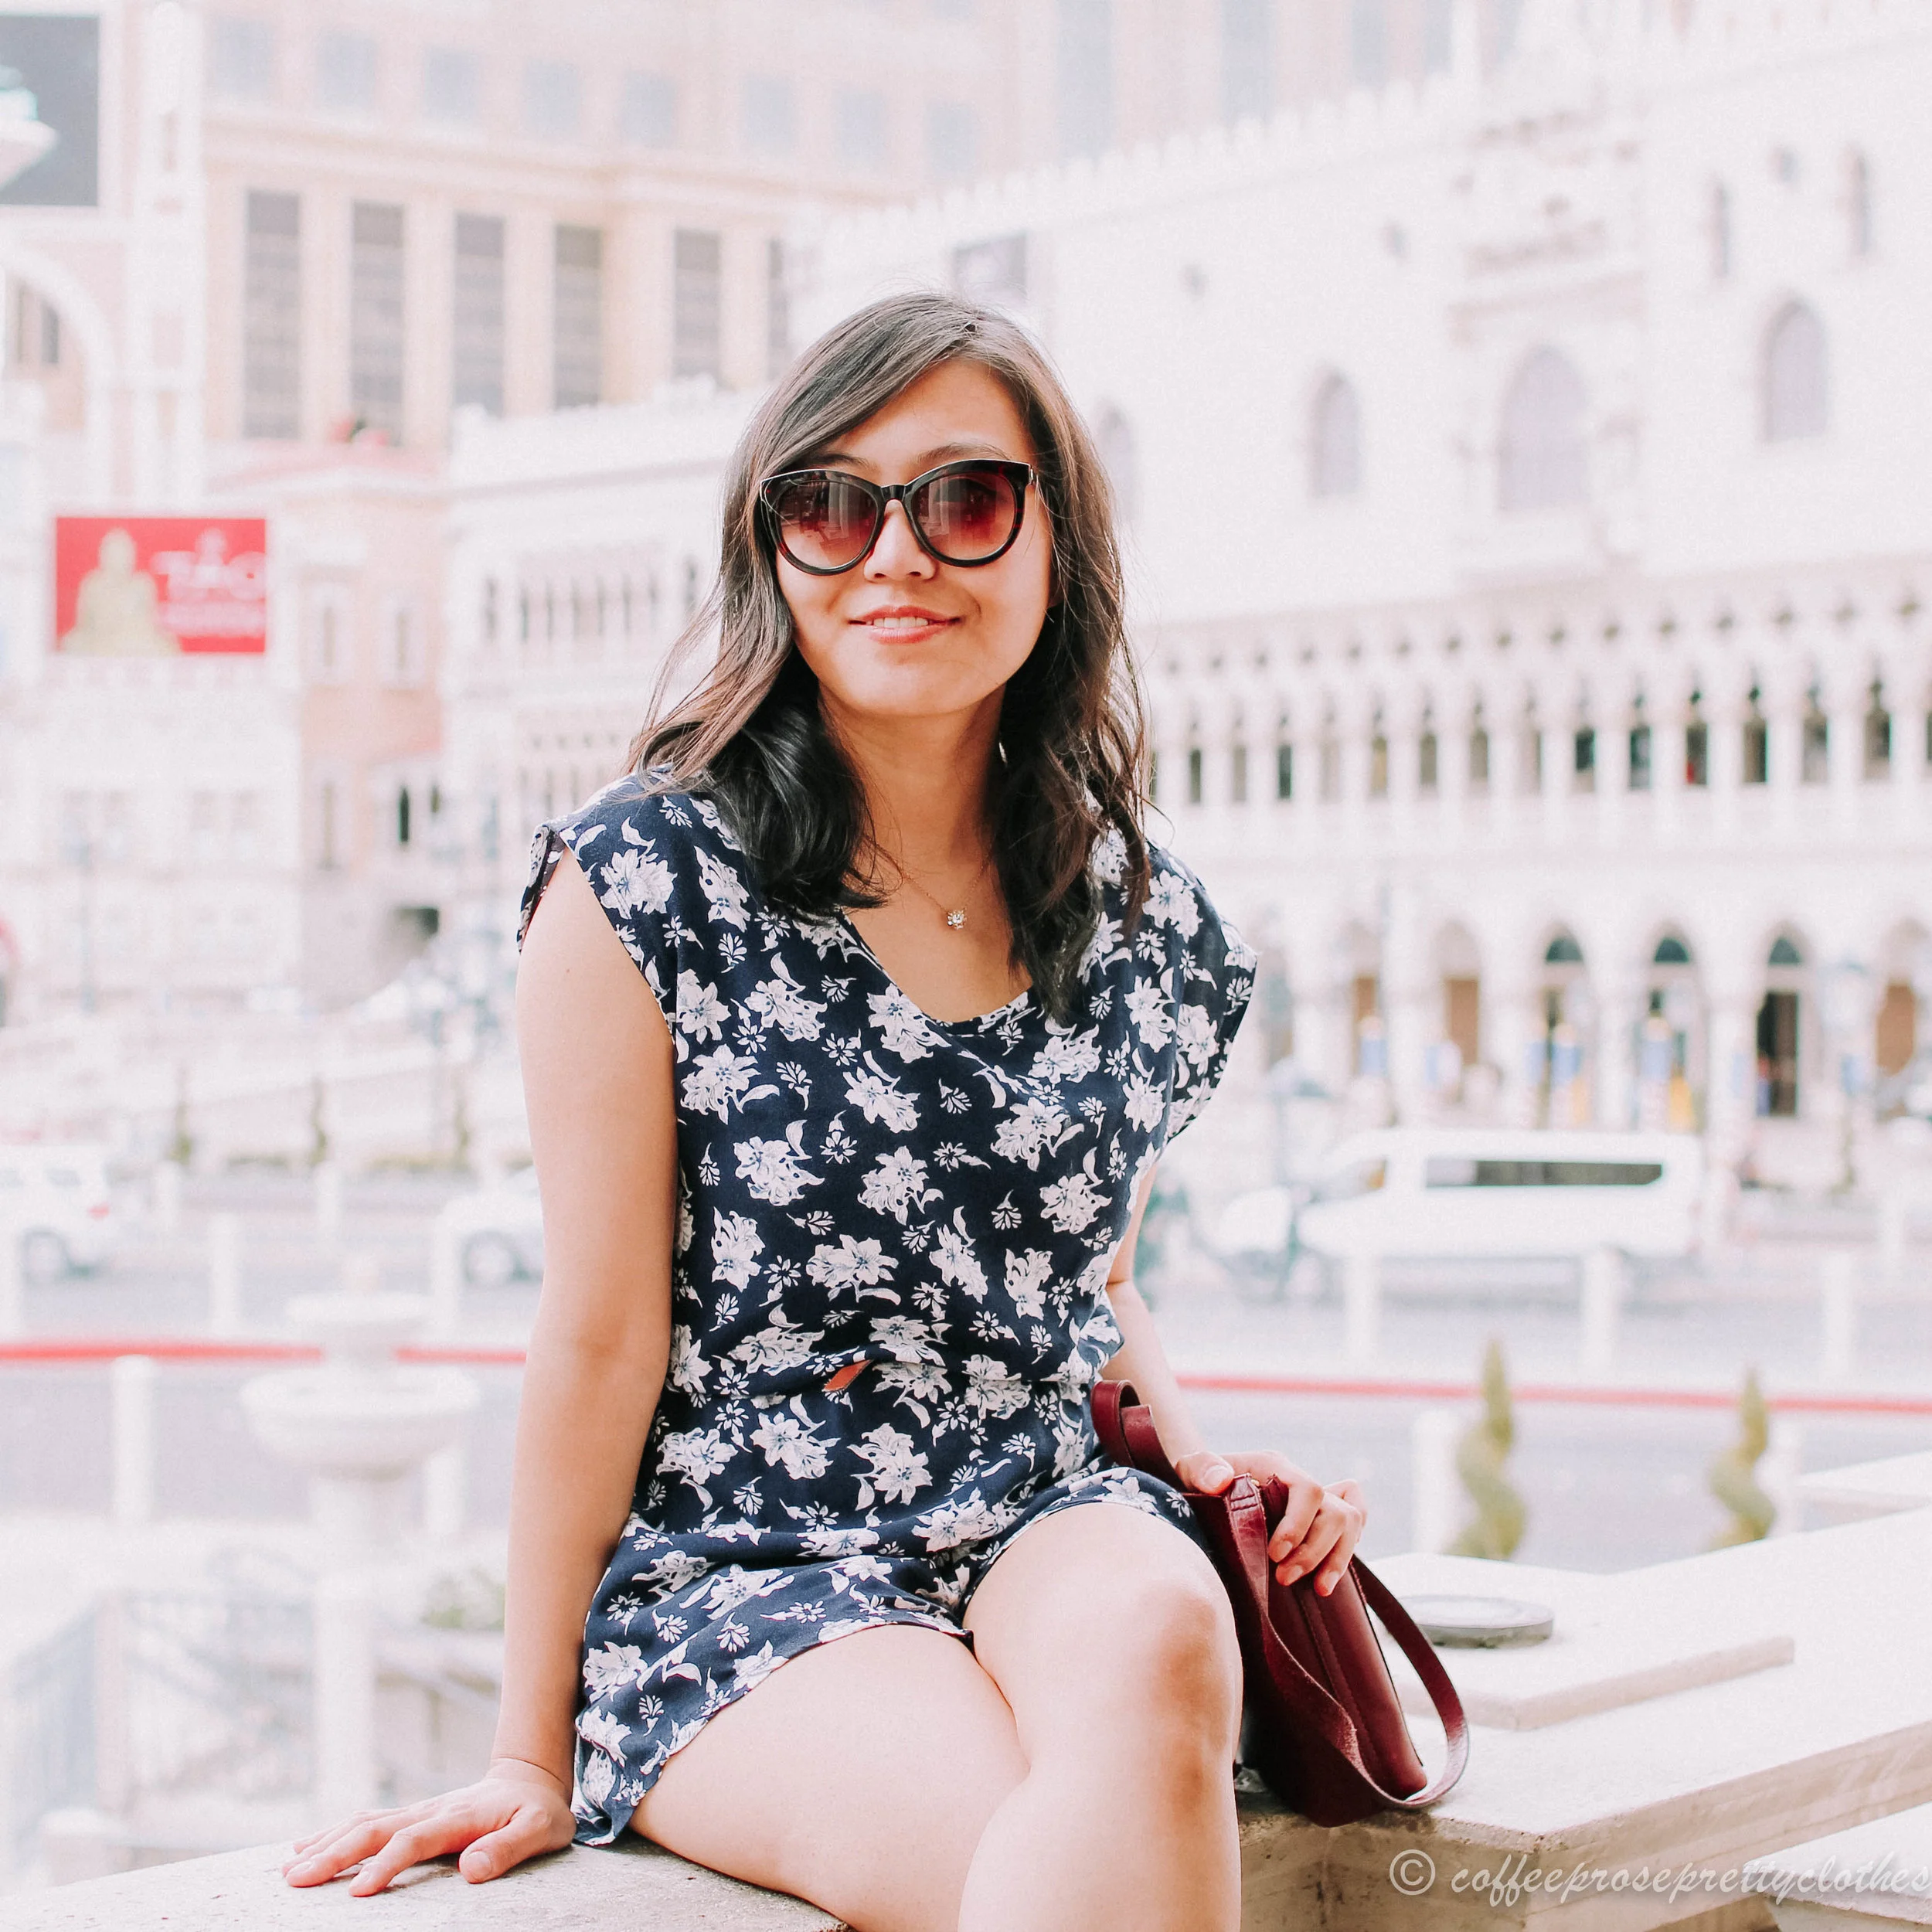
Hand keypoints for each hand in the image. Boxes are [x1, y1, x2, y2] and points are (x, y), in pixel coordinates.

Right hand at [281, 1758, 576, 1895]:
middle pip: (376, 1829)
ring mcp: (418, 1811)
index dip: (387, 1864)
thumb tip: (471, 1869)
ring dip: (327, 1843)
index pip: (415, 1841)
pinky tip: (306, 1847)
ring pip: (364, 1823)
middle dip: (335, 1854)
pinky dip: (334, 1832)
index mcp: (459, 1817)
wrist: (531, 1780)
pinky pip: (367, 1821)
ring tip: (289, 1869)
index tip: (358, 1891)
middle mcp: (431, 1810)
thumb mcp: (541, 1831)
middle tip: (296, 1880)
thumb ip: (509, 1848)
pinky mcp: (411, 1816)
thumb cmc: (538, 1813)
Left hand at [1172, 1449, 1366, 1596]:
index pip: (1308, 1489)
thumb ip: (1202, 1468)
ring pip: (1350, 1522)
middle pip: (1335, 1513)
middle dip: (1313, 1551)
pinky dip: (1346, 1552)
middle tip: (1283, 1578)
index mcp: (1276, 1466)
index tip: (1275, 1554)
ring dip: (1337, 1558)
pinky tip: (1327, 1583)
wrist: (1204, 1481)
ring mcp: (1313, 1502)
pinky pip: (1352, 1528)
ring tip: (1317, 1589)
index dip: (1299, 1524)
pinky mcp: (1316, 1522)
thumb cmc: (1199, 1476)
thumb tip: (1221, 1481)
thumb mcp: (1191, 1467)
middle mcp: (1300, 1481)